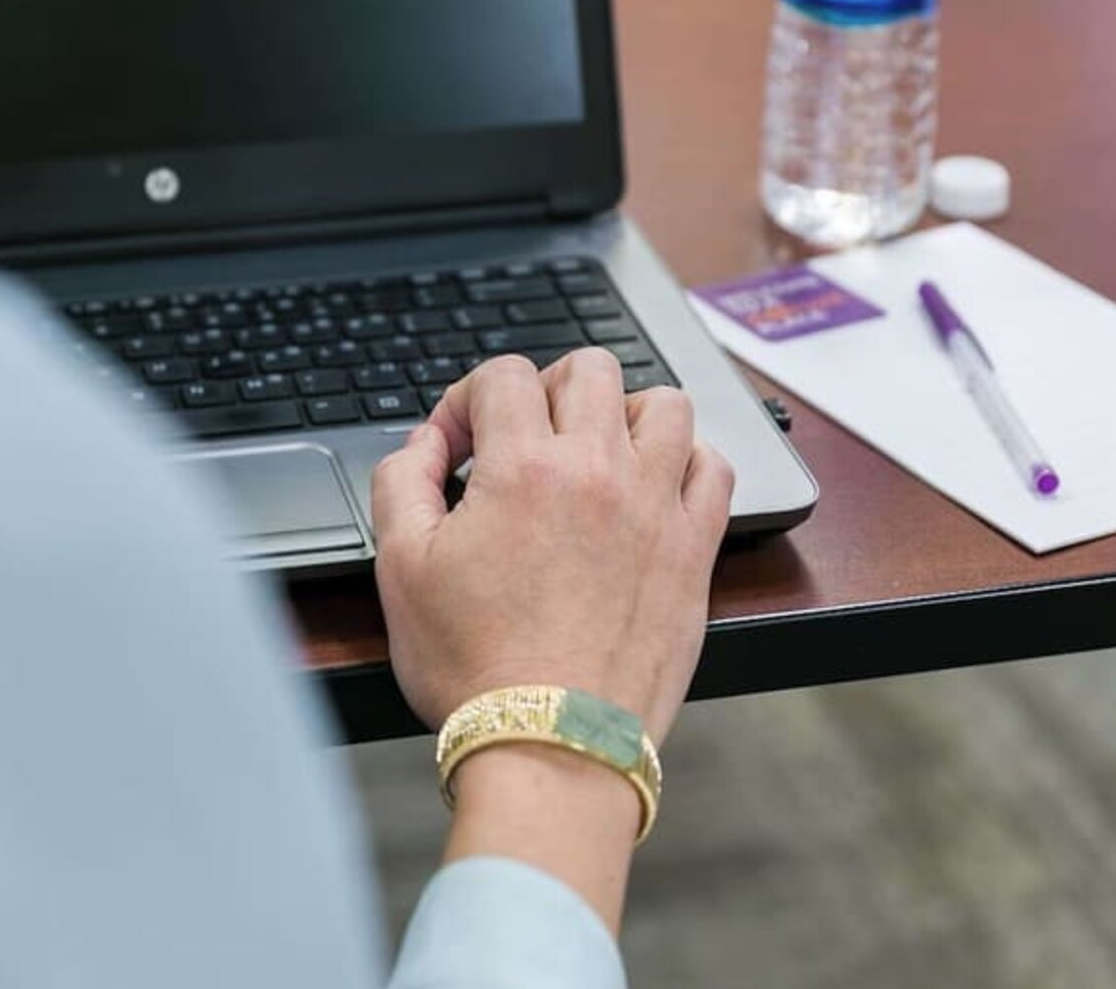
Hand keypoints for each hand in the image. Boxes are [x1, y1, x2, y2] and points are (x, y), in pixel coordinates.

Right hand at [370, 349, 734, 743]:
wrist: (550, 745)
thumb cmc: (474, 668)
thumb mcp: (399, 569)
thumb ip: (402, 483)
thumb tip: (425, 444)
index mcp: (524, 469)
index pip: (504, 376)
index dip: (470, 399)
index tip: (462, 444)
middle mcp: (600, 472)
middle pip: (590, 369)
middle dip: (548, 388)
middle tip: (526, 436)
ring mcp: (657, 508)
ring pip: (665, 405)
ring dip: (626, 413)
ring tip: (597, 451)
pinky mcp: (695, 551)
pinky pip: (715, 469)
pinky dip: (688, 462)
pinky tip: (656, 487)